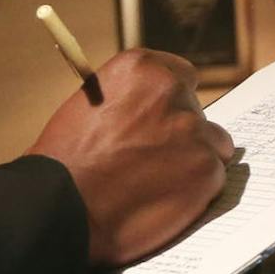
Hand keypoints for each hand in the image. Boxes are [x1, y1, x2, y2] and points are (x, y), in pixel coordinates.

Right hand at [29, 49, 235, 267]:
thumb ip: (128, 101)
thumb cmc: (63, 161)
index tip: (163, 121)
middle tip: (153, 163)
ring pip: (213, 145)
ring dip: (194, 162)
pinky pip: (213, 180)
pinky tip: (163, 202)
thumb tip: (149, 113)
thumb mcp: (89, 105)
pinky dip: (195, 194)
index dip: (171, 104)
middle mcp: (172, 91)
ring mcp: (194, 131)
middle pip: (196, 113)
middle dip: (180, 136)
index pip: (181, 77)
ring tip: (158, 184)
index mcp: (141, 68)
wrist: (61, 205)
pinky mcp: (206, 169)